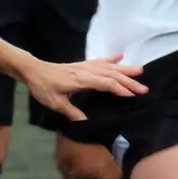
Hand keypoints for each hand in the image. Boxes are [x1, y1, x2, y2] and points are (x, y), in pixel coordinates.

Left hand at [18, 54, 146, 121]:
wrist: (33, 70)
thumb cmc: (43, 87)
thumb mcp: (54, 102)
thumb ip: (71, 112)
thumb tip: (86, 122)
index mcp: (81, 80)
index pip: (104, 83)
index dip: (119, 89)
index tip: (132, 95)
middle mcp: (85, 71)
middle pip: (111, 74)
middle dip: (128, 81)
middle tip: (145, 89)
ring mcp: (84, 66)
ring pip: (108, 66)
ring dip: (124, 69)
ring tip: (140, 70)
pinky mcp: (82, 64)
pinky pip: (99, 60)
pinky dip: (111, 58)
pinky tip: (120, 56)